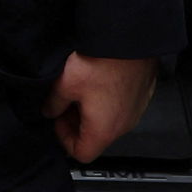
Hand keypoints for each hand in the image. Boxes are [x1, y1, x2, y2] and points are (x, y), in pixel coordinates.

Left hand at [42, 53, 157, 162]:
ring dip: (92, 111)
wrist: (129, 39)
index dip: (64, 138)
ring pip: (109, 122)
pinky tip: (98, 80)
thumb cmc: (101, 62)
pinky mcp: (142, 95)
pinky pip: (121, 106)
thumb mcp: (65, 83)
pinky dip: (107, 100)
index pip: (82, 153)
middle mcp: (124, 125)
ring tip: (80, 88)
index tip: (58, 119)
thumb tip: (49, 110)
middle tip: (65, 101)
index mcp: (104, 130)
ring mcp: (136, 111)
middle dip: (76, 123)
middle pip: (96, 138)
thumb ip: (54, 103)